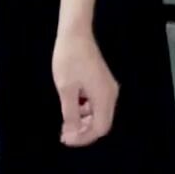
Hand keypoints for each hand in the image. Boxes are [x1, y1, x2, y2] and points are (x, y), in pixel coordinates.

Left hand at [52, 29, 118, 145]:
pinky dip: (85, 110)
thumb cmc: (69, 59)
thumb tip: (72, 133)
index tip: (66, 139)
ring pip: (99, 114)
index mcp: (104, 97)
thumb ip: (70, 113)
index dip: (84, 137)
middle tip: (63, 134)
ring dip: (83, 121)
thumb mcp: (66, 89)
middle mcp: (110, 94)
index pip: (100, 128)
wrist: (75, 34)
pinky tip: (71, 108)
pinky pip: (96, 103)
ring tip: (65, 123)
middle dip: (83, 131)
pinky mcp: (102, 82)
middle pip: (102, 123)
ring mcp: (108, 87)